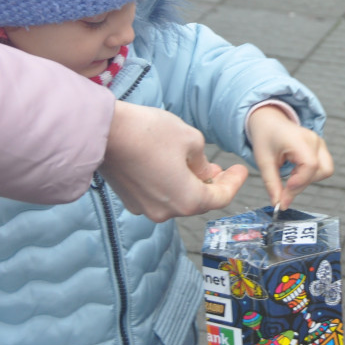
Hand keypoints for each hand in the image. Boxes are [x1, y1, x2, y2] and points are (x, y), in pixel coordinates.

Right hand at [100, 102, 247, 220]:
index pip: (220, 197)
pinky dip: (169, 183)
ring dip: (190, 183)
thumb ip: (202, 159)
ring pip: (176, 198)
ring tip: (196, 164)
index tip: (241, 170)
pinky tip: (170, 164)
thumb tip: (203, 170)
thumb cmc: (148, 133)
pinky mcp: (129, 198)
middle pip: (198, 201)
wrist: (102, 132)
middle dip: (212, 184)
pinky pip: (157, 194)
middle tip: (221, 168)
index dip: (234, 182)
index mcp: (187, 200)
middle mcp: (166, 211)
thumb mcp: (190, 139)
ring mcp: (145, 208)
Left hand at [246, 105, 333, 209]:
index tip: (284, 193)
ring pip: (326, 170)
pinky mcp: (321, 148)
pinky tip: (296, 171)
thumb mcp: (264, 161)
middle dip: (304, 183)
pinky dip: (310, 175)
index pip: (310, 166)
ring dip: (308, 179)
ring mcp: (320, 143)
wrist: (269, 122)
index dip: (299, 182)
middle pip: (323, 170)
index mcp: (300, 140)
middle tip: (286, 187)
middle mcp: (314, 140)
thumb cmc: (266, 137)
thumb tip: (278, 204)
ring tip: (291, 175)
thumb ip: (272, 184)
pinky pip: (323, 168)